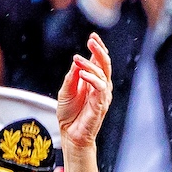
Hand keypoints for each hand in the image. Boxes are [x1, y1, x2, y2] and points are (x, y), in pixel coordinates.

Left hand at [57, 34, 112, 151]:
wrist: (70, 134)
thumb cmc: (69, 114)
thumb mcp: (66, 91)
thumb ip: (72, 77)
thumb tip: (77, 62)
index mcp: (93, 82)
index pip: (99, 62)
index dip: (98, 48)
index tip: (93, 36)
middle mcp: (100, 87)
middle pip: (105, 65)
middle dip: (100, 51)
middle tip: (91, 40)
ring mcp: (102, 95)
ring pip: (103, 74)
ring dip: (90, 64)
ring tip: (77, 59)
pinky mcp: (101, 104)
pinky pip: (100, 88)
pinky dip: (92, 79)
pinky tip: (82, 74)